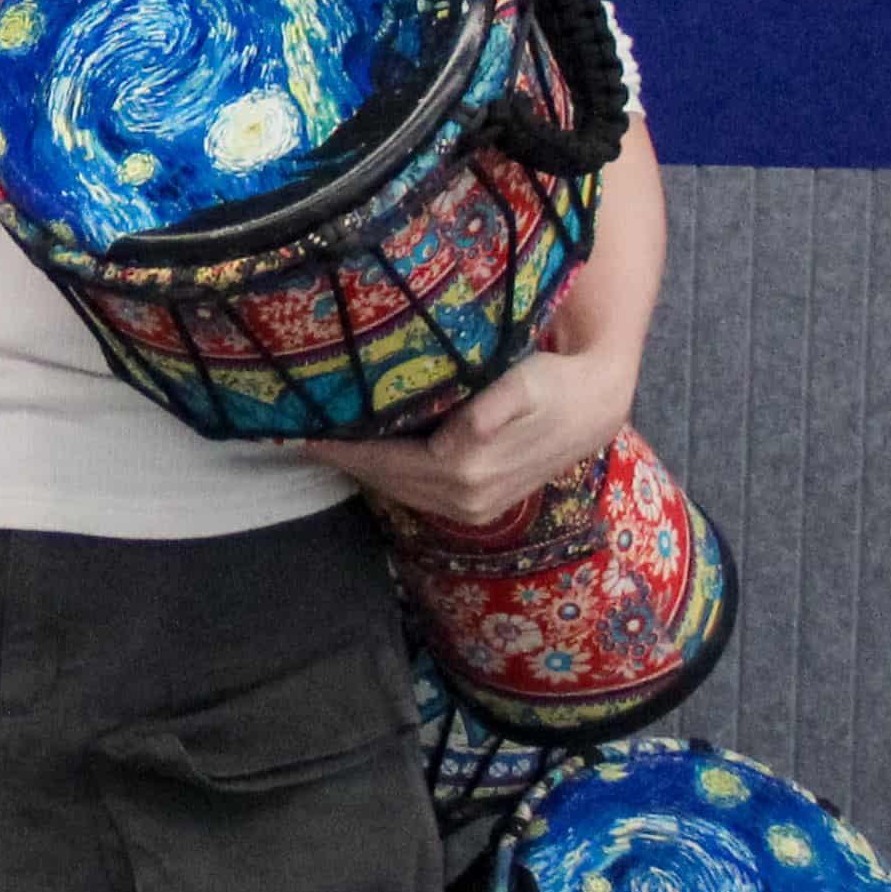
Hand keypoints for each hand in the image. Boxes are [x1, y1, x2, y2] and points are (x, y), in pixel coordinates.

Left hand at [302, 339, 635, 529]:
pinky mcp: (477, 508)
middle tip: (298, 430)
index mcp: (467, 469)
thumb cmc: (552, 384)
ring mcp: (471, 510)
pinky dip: (386, 475)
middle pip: (386, 478)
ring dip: (361, 469)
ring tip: (325, 442)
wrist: (591, 408)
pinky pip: (416, 492)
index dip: (345, 446)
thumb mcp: (528, 382)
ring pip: (398, 490)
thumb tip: (473, 424)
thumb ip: (500, 403)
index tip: (305, 429)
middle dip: (343, 458)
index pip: (387, 459)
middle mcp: (465, 498)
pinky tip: (366, 455)